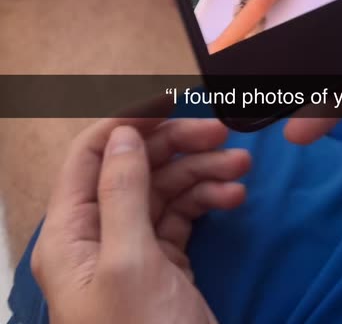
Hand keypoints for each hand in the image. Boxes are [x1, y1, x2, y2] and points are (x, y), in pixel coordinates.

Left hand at [32, 116, 250, 323]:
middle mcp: (97, 238)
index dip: (129, 122)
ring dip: (201, 171)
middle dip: (176, 145)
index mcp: (71, 235)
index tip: (173, 101)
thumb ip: (122, 193)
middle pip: (133, 167)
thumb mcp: (130, 263)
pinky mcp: (163, 268)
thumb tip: (121, 134)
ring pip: (164, 189)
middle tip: (222, 132)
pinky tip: (234, 198)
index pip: (90, 155)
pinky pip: (183, 217)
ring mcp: (132, 253)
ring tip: (241, 167)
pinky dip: (207, 201)